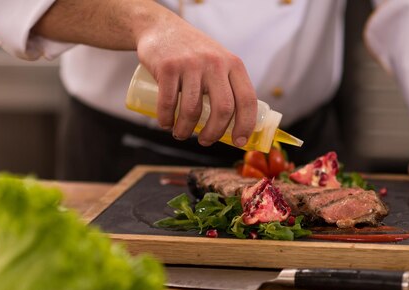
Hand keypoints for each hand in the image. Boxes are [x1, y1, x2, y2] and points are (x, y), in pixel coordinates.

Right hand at [136, 11, 256, 146]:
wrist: (161, 28)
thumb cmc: (193, 54)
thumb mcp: (218, 62)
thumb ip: (228, 85)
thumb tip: (235, 126)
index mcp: (234, 65)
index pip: (247, 100)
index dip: (246, 125)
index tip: (238, 142)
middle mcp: (216, 63)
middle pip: (223, 109)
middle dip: (214, 133)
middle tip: (205, 142)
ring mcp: (191, 64)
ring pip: (193, 110)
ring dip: (185, 131)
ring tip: (180, 134)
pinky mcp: (168, 66)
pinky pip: (169, 102)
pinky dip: (166, 119)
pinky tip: (165, 124)